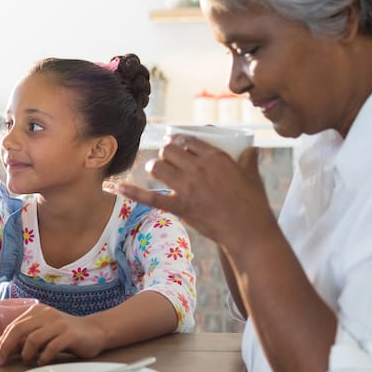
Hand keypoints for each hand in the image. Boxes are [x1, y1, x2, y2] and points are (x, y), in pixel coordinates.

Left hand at [0, 302, 104, 365]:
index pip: (13, 326)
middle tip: (1, 361)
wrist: (95, 331)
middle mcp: (46, 315)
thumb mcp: (43, 331)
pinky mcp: (70, 335)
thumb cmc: (65, 334)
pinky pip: (51, 347)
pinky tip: (43, 361)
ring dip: (26, 354)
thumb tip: (3, 351)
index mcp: (36, 312)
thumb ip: (26, 338)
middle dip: (6, 347)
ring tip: (28, 360)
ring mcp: (58, 324)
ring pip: (33, 339)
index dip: (1, 342)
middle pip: (18, 330)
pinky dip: (43, 357)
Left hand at [118, 136, 275, 249]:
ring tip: (156, 170)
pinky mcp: (180, 206)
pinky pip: (151, 198)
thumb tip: (250, 150)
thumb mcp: (253, 176)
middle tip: (167, 158)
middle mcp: (198, 168)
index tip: (177, 144)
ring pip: (158, 167)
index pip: (189, 140)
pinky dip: (133, 192)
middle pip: (170, 151)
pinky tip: (118, 187)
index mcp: (216, 157)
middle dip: (166, 152)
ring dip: (155, 166)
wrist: (248, 231)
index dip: (179, 141)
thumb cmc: (253, 204)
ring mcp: (187, 187)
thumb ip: (248, 160)